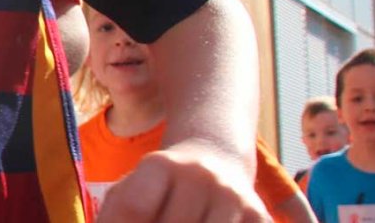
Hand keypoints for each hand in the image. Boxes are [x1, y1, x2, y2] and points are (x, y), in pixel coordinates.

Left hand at [95, 143, 266, 222]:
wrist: (216, 159)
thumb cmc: (161, 187)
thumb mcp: (131, 190)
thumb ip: (115, 215)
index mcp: (160, 165)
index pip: (134, 208)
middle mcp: (200, 175)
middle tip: (158, 221)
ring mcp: (232, 196)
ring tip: (182, 221)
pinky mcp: (259, 216)